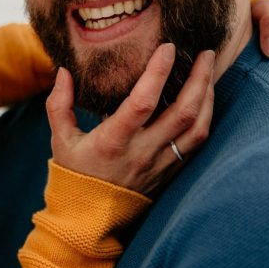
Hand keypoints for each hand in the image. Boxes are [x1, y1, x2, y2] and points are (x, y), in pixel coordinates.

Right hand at [46, 44, 214, 196]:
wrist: (93, 220)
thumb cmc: (76, 174)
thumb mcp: (60, 139)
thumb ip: (59, 104)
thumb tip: (64, 71)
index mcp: (114, 141)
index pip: (142, 102)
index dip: (158, 73)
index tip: (168, 48)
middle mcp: (142, 152)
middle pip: (183, 113)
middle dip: (199, 79)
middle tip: (206, 53)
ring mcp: (161, 163)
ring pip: (198, 128)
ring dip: (208, 97)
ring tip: (210, 71)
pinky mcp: (172, 170)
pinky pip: (198, 142)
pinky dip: (206, 117)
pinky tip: (206, 99)